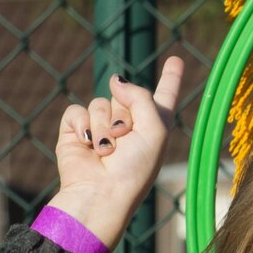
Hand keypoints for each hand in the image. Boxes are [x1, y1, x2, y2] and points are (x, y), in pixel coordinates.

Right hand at [50, 58, 185, 244]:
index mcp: (156, 125)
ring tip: (108, 150)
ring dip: (104, 124)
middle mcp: (131, 124)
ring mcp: (102, 126)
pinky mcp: (77, 131)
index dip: (171, 77)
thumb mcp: (155, 130)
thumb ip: (142, 97)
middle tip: (125, 143)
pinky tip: (88, 145)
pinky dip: (82, 125)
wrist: (101, 192)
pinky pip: (76, 110)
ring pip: (100, 102)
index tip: (176, 59)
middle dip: (125, 115)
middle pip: (125, 94)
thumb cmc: (135, 168)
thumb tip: (115, 81)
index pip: (165, 94)